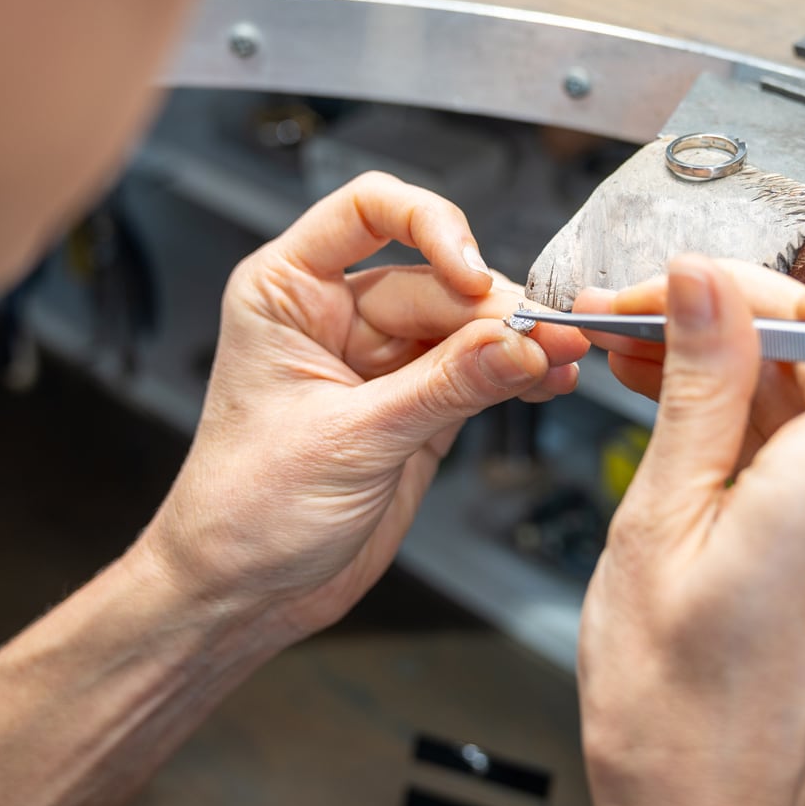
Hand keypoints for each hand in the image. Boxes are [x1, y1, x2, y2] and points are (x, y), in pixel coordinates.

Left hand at [138, 173, 587, 639]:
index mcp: (288, 291)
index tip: (471, 272)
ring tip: (563, 359)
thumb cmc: (243, 512)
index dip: (430, 225)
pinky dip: (515, 375)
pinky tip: (549, 380)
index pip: (367, 210)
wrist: (241, 595)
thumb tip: (520, 342)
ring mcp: (379, 361)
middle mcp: (334, 314)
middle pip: (435, 278)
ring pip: (465, 325)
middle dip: (494, 308)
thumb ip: (443, 388)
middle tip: (550, 336)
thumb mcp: (350, 441)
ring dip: (517, 341)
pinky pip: (478, 372)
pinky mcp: (416, 407)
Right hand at [571, 259, 804, 805]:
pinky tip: (661, 395)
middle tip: (641, 307)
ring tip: (631, 347)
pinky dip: (733, 404)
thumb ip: (699, 389)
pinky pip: (800, 435)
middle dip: (743, 307)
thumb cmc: (678, 710)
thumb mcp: (661, 522)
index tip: (773, 292)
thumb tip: (706, 282)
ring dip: (726, 352)